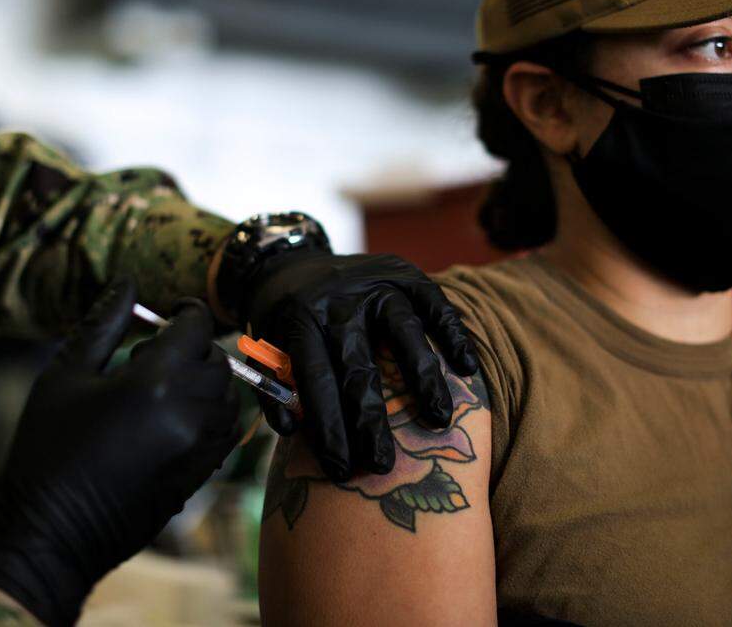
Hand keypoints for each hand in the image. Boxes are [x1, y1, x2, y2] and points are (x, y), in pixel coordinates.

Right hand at [0, 279, 239, 626]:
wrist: (50, 530)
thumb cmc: (47, 449)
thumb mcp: (65, 375)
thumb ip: (103, 324)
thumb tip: (128, 281)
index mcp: (155, 382)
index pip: (195, 326)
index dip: (185, 312)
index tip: (170, 313)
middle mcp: (190, 412)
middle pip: (217, 359)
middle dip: (193, 348)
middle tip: (152, 355)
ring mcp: (201, 447)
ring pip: (227, 395)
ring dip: (204, 381)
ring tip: (159, 389)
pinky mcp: (202, 473)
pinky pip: (225, 429)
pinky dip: (209, 414)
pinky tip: (170, 418)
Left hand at [242, 251, 479, 481]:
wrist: (291, 261)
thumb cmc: (282, 319)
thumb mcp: (264, 347)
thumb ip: (274, 387)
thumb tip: (290, 430)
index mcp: (300, 320)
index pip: (316, 380)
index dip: (328, 428)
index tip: (340, 470)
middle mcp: (338, 301)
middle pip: (358, 365)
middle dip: (370, 420)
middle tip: (382, 464)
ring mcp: (374, 283)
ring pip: (404, 331)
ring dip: (422, 377)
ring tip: (438, 418)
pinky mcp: (403, 272)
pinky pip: (434, 302)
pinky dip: (453, 333)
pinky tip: (467, 368)